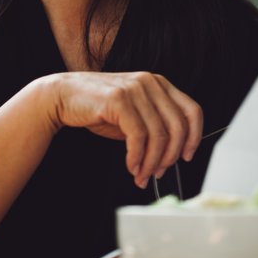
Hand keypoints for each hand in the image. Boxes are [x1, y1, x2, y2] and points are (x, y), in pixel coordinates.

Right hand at [44, 71, 202, 189]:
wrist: (63, 96)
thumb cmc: (98, 108)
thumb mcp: (134, 115)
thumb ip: (154, 128)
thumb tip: (171, 156)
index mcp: (159, 84)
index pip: (192, 110)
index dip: (194, 137)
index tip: (186, 156)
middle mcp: (151, 82)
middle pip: (178, 126)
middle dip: (169, 157)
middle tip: (157, 173)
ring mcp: (135, 88)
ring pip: (158, 134)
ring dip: (151, 162)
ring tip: (141, 175)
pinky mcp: (119, 99)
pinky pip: (138, 136)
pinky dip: (137, 156)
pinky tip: (131, 166)